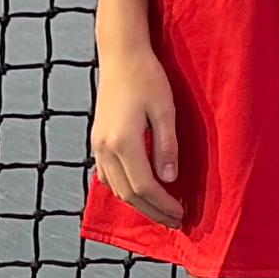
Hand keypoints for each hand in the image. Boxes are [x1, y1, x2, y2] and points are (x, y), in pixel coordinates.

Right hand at [89, 34, 184, 213]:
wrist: (121, 56)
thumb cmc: (147, 77)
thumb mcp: (165, 110)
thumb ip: (166, 146)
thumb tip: (169, 179)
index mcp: (123, 142)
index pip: (144, 186)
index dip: (163, 204)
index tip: (181, 214)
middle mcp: (105, 148)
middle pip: (128, 194)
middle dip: (153, 211)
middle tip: (174, 221)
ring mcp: (97, 146)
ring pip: (115, 188)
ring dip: (138, 204)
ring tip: (160, 211)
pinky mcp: (97, 141)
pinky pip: (107, 176)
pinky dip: (123, 189)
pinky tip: (138, 192)